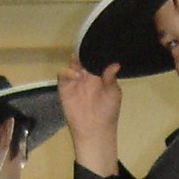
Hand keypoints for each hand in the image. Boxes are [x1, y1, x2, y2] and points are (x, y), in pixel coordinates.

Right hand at [59, 58, 121, 175]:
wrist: (94, 131)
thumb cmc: (107, 113)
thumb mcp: (113, 94)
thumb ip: (111, 78)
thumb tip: (115, 64)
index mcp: (99, 75)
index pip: (95, 58)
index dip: (95, 52)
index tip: (97, 47)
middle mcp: (86, 76)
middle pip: (82, 58)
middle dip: (84, 53)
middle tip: (88, 54)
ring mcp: (74, 80)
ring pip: (72, 63)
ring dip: (76, 62)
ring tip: (83, 69)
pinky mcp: (64, 88)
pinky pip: (62, 74)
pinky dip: (67, 71)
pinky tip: (76, 75)